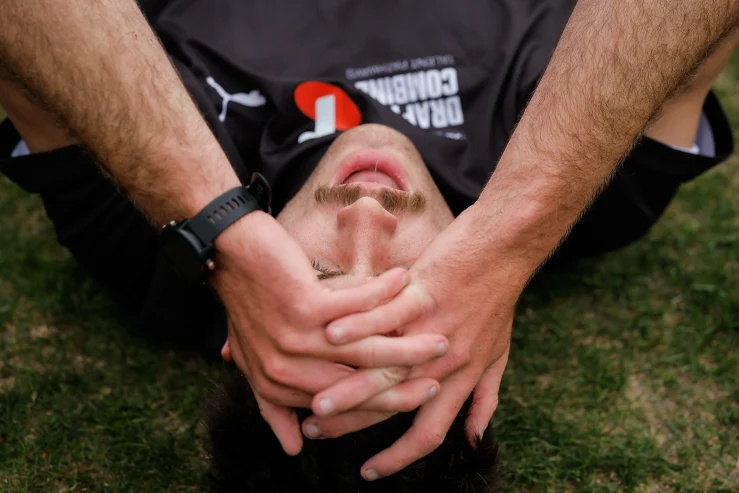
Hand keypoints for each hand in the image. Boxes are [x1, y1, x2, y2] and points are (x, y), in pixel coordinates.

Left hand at [211, 211, 448, 455]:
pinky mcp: (304, 308)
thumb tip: (294, 448)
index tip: (416, 397)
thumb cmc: (248, 304)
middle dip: (405, 383)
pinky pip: (359, 306)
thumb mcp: (254, 360)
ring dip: (407, 344)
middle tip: (438, 377)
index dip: (383, 403)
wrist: (229, 254)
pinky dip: (385, 293)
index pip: (342, 404)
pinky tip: (406, 281)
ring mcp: (296, 341)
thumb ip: (275, 405)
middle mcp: (287, 370)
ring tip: (438, 339)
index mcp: (279, 386)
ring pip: (366, 351)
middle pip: (360, 385)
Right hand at [302, 206, 527, 478]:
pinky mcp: (422, 293)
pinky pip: (385, 316)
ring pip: (384, 365)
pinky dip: (356, 327)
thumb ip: (485, 399)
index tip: (369, 472)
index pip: (429, 432)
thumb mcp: (498, 356)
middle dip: (353, 425)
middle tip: (316, 433)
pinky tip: (328, 336)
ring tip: (312, 401)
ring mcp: (432, 328)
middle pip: (394, 404)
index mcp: (461, 378)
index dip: (398, 458)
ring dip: (346, 386)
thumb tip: (474, 439)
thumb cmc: (496, 301)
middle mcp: (446, 361)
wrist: (504, 250)